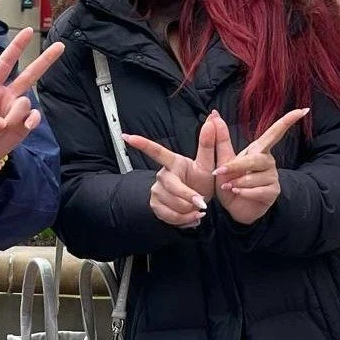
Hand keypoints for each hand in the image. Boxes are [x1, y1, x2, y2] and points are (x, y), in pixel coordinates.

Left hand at [0, 28, 62, 169]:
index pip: (5, 64)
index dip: (16, 47)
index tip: (27, 31)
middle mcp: (6, 96)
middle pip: (29, 74)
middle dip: (45, 60)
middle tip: (61, 46)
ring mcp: (16, 110)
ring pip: (26, 102)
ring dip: (17, 113)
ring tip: (3, 127)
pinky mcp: (23, 125)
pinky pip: (34, 118)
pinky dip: (32, 120)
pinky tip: (26, 125)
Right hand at [123, 113, 220, 229]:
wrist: (197, 203)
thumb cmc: (200, 180)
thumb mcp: (207, 164)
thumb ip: (208, 144)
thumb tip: (212, 119)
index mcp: (173, 162)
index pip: (156, 151)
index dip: (142, 144)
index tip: (127, 137)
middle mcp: (162, 175)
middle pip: (172, 186)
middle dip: (188, 196)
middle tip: (202, 203)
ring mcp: (157, 191)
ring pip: (173, 204)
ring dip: (190, 210)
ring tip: (198, 209)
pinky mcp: (156, 206)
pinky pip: (170, 216)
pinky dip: (185, 220)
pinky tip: (192, 217)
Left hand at [212, 109, 308, 224]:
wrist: (234, 208)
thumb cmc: (230, 182)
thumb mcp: (222, 161)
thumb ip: (220, 139)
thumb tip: (214, 113)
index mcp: (258, 150)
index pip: (275, 133)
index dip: (288, 121)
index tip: (303, 110)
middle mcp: (268, 161)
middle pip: (255, 159)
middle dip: (236, 165)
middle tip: (219, 171)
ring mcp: (273, 176)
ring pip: (255, 177)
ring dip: (238, 182)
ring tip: (228, 187)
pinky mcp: (273, 191)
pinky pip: (258, 190)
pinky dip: (244, 192)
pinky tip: (237, 193)